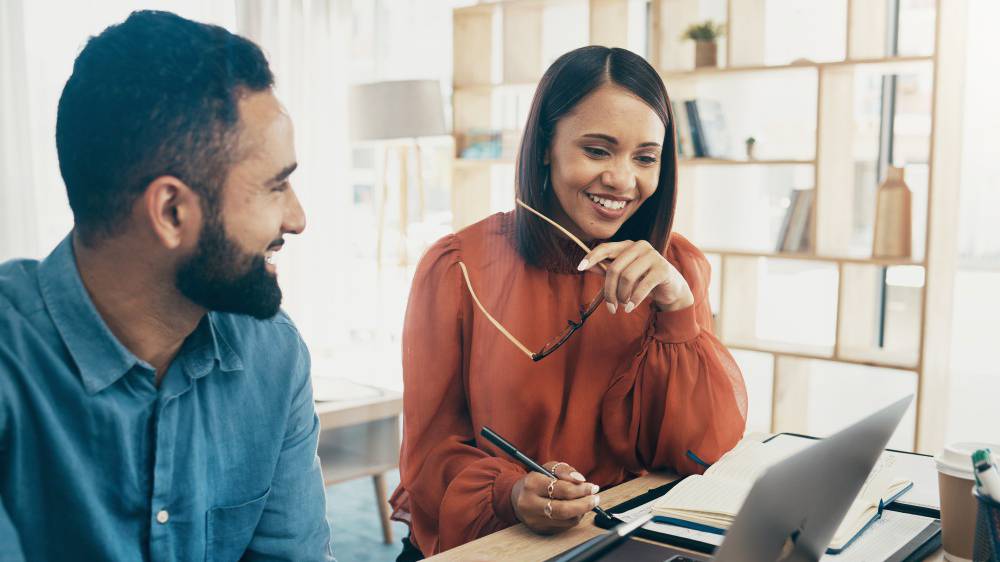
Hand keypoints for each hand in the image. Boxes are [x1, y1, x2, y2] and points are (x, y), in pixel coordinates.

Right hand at [510, 461, 600, 534]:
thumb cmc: (537, 480)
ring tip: (586, 502)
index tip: (592, 487)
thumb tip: (581, 480)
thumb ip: (565, 470)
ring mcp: (534, 520)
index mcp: (532, 484)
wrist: (517, 497)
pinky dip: (574, 518)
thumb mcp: (548, 468)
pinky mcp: (539, 529)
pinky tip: (576, 510)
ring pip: (566, 520)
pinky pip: (564, 526)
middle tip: (595, 498)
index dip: (581, 489)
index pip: (562, 489)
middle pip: (564, 509)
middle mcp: (530, 504)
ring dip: (581, 511)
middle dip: (584, 504)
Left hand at [578, 240, 693, 312]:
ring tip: (623, 305)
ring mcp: (653, 256)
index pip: (605, 248)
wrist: (671, 289)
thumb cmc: (643, 281)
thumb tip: (587, 267)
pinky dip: (634, 300)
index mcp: (628, 245)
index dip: (591, 257)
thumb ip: (607, 270)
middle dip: (609, 291)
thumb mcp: (624, 276)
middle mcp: (640, 246)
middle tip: (610, 307)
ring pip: (627, 277)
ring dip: (622, 296)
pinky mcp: (663, 269)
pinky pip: (642, 286)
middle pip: (614, 268)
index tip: (579, 267)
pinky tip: (630, 308)